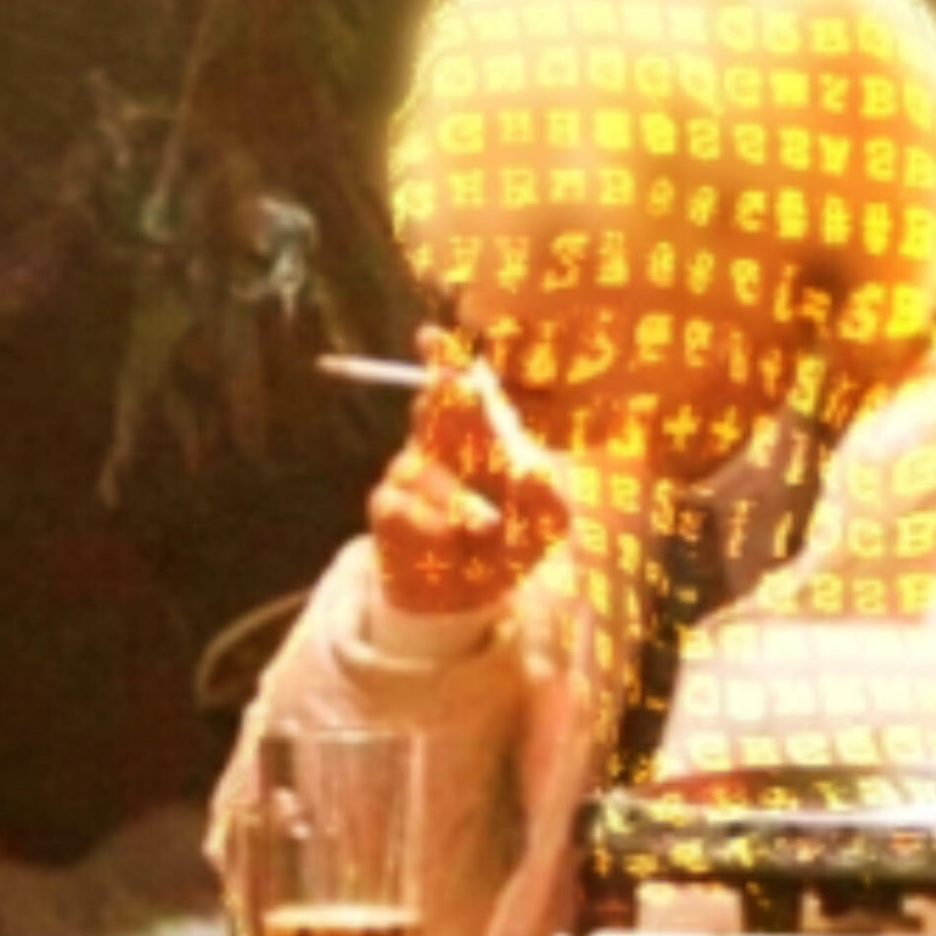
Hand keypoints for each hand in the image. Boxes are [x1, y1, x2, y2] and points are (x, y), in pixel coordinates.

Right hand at [370, 333, 572, 618]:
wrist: (466, 598)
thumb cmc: (508, 545)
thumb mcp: (544, 526)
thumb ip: (548, 499)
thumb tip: (534, 472)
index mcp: (480, 434)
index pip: (459, 385)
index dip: (442, 359)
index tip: (429, 338)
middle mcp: (438, 442)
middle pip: (430, 405)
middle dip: (442, 396)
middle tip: (450, 387)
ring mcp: (409, 470)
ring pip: (422, 467)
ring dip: (457, 498)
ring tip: (485, 526)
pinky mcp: (387, 506)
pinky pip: (406, 508)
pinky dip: (436, 528)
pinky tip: (450, 544)